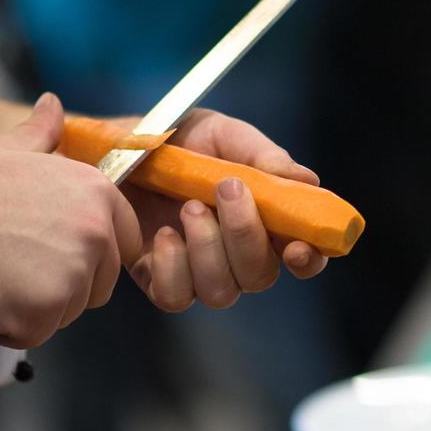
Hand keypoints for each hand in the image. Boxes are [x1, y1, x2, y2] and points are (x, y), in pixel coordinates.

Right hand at [0, 94, 141, 347]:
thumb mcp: (8, 151)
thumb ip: (42, 133)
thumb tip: (53, 104)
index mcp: (98, 193)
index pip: (126, 244)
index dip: (90, 255)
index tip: (50, 250)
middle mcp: (96, 232)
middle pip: (101, 284)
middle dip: (63, 285)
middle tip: (13, 263)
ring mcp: (72, 273)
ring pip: (70, 311)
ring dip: (36, 307)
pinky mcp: (43, 310)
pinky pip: (37, 333)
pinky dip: (10, 328)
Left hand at [112, 110, 328, 311]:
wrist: (122, 143)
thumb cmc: (181, 137)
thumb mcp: (223, 134)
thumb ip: (264, 157)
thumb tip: (308, 182)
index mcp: (265, 222)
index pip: (303, 257)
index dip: (308, 260)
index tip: (296, 247)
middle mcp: (237, 255)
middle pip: (260, 276)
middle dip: (245, 236)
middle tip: (225, 189)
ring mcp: (199, 272)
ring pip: (221, 292)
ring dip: (208, 249)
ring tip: (188, 206)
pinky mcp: (160, 279)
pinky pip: (175, 297)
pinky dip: (172, 268)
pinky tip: (162, 234)